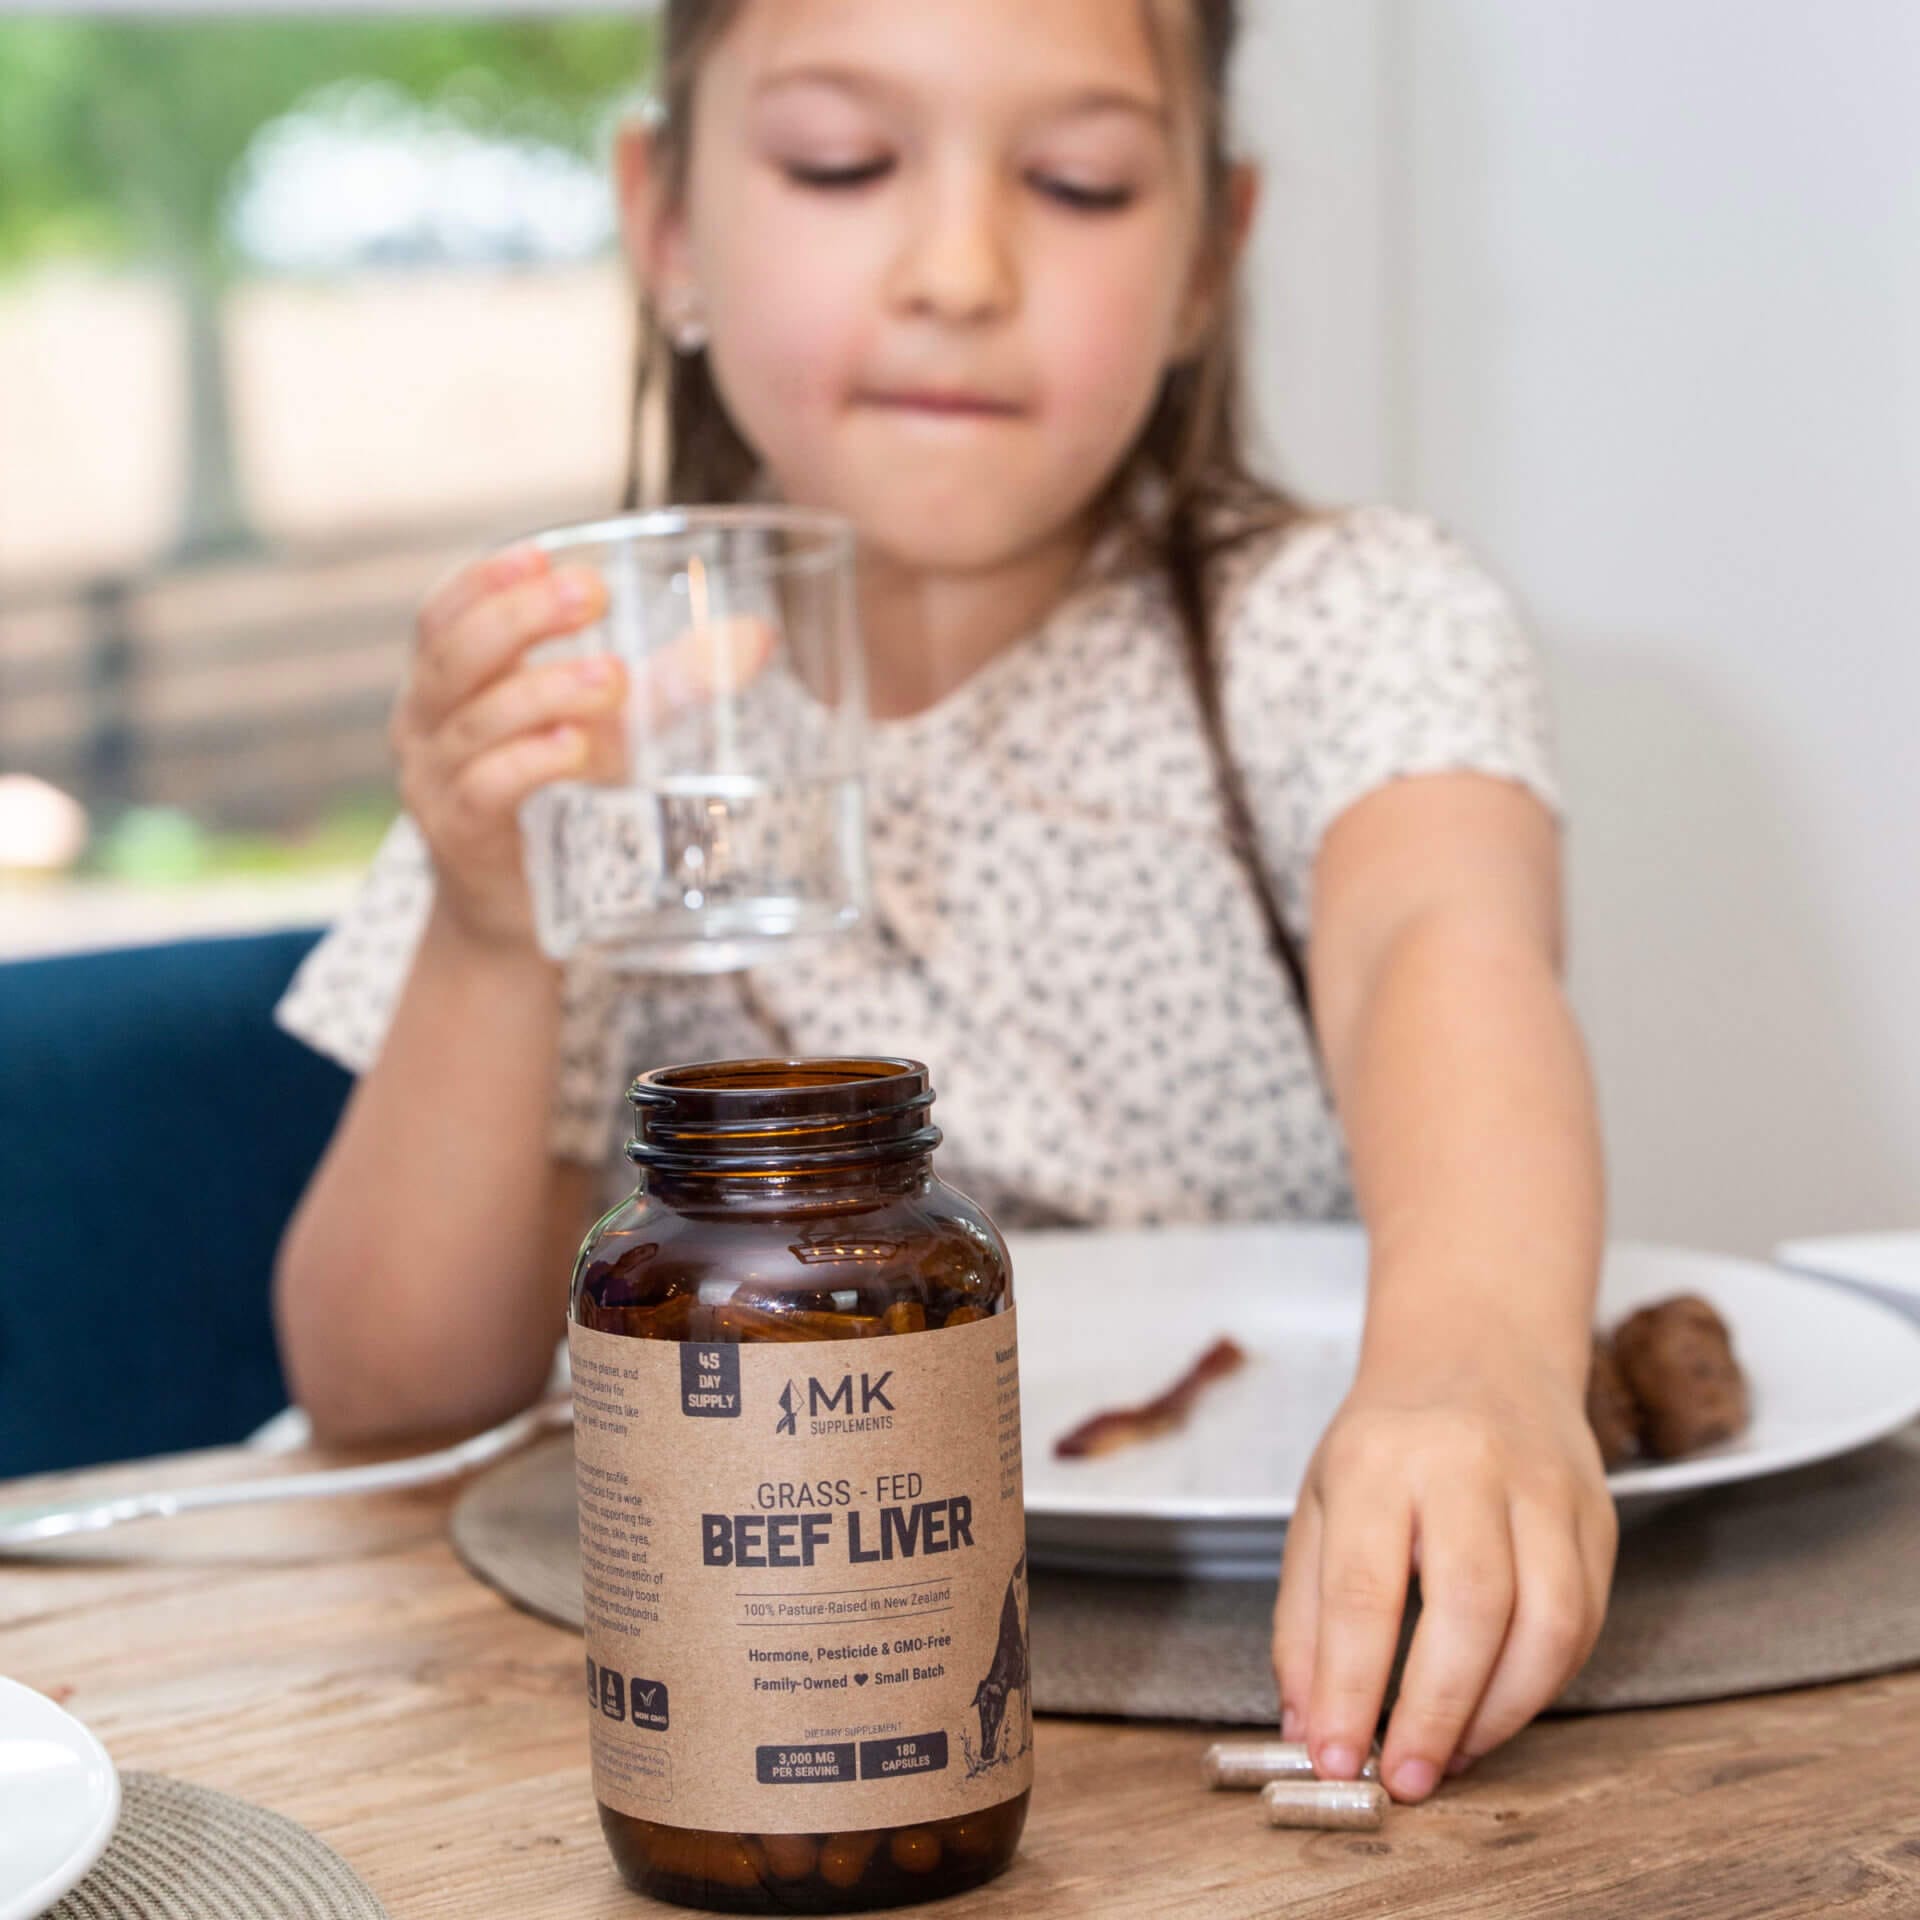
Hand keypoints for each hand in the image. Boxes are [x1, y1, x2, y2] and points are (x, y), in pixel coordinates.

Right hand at [396, 543, 784, 952]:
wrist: (513, 907)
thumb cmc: (555, 795)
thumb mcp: (610, 727)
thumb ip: (672, 681)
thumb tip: (758, 637)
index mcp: (447, 681)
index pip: (444, 615)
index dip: (484, 581)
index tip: (544, 555)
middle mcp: (424, 724)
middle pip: (455, 654)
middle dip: (522, 617)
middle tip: (590, 595)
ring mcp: (435, 782)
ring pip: (476, 722)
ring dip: (542, 692)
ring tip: (610, 677)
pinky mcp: (460, 836)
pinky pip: (485, 789)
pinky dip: (530, 764)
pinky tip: (576, 749)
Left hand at [1272, 1331, 1615, 1802]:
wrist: (1477, 1352)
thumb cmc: (1388, 1441)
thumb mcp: (1320, 1505)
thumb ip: (1306, 1618)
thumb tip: (1307, 1725)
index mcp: (1379, 1459)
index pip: (1364, 1589)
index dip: (1348, 1687)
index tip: (1335, 1758)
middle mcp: (1469, 1466)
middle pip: (1470, 1606)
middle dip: (1436, 1710)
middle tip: (1406, 1777)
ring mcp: (1546, 1489)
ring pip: (1548, 1622)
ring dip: (1501, 1712)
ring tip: (1452, 1754)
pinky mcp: (1599, 1517)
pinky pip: (1585, 1622)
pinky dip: (1543, 1684)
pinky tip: (1497, 1708)